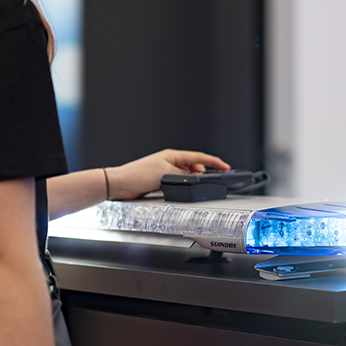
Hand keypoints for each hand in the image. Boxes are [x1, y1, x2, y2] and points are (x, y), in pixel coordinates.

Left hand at [105, 149, 229, 199]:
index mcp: (172, 155)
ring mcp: (165, 170)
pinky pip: (177, 182)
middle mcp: (169, 161)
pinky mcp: (160, 180)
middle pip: (194, 166)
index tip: (225, 167)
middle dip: (203, 173)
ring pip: (186, 175)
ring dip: (191, 180)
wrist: (120, 184)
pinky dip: (182, 185)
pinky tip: (181, 190)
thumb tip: (194, 177)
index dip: (214, 162)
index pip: (198, 157)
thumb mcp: (165, 174)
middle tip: (211, 181)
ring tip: (193, 186)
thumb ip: (183, 175)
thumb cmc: (137, 175)